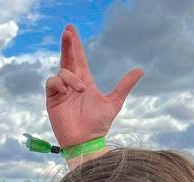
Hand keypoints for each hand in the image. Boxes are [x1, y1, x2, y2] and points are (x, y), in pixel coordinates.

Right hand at [46, 25, 143, 147]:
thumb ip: (124, 86)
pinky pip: (52, 83)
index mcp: (84, 81)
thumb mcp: (114, 102)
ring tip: (81, 90)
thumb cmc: (98, 124)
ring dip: (72, 78)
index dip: (74, 45)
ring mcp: (61, 92)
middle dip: (67, 44)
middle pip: (67, 59)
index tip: (70, 30)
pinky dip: (59, 84)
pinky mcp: (52, 100)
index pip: (79, 59)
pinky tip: (66, 91)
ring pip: (62, 71)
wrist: (86, 140)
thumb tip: (140, 70)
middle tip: (67, 31)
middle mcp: (71, 84)